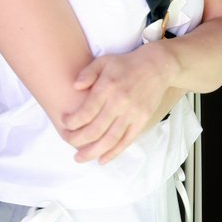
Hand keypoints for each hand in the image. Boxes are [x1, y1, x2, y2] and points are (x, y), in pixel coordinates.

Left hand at [61, 45, 172, 164]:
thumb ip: (88, 73)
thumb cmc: (126, 64)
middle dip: (78, 140)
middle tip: (67, 141)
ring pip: (110, 139)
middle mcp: (120, 102)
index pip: (86, 111)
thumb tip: (75, 87)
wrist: (157, 66)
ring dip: (93, 152)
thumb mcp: (104, 61)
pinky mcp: (142, 121)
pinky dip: (114, 153)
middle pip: (96, 129)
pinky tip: (102, 159)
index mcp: (108, 87)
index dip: (73, 122)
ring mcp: (132, 113)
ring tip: (79, 158)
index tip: (64, 124)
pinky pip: (126, 141)